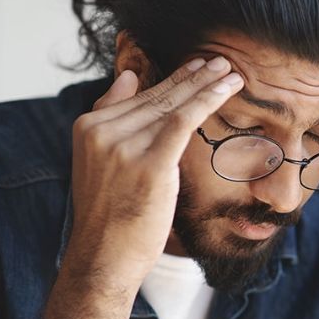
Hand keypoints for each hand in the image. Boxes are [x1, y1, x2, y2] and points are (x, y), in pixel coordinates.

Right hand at [66, 56, 242, 286]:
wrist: (104, 258)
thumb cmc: (111, 217)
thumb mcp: (101, 163)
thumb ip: (112, 119)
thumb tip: (129, 76)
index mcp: (88, 127)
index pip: (138, 96)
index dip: (172, 79)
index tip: (197, 66)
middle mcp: (102, 131)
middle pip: (158, 97)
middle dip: (193, 76)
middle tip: (219, 60)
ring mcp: (123, 146)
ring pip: (173, 105)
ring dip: (206, 85)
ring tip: (230, 71)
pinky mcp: (149, 163)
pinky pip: (183, 121)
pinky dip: (207, 100)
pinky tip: (227, 89)